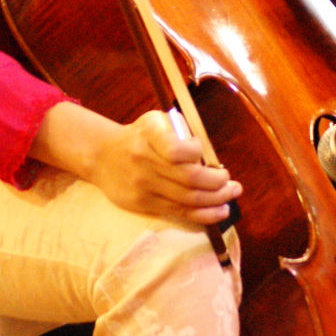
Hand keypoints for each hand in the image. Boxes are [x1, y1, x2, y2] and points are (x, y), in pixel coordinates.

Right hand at [33, 103, 239, 225]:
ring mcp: (143, 186)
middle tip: (233, 184)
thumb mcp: (155, 121)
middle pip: (189, 179)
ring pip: (187, 200)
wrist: (102, 156)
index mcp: (148, 135)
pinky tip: (219, 212)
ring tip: (231, 197)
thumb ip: (180, 132)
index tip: (204, 153)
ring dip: (215, 201)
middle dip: (217, 184)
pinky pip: (178, 212)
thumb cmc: (138, 136)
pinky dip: (203, 214)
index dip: (198, 153)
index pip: (178, 150)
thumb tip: (209, 157)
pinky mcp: (143, 204)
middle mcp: (144, 161)